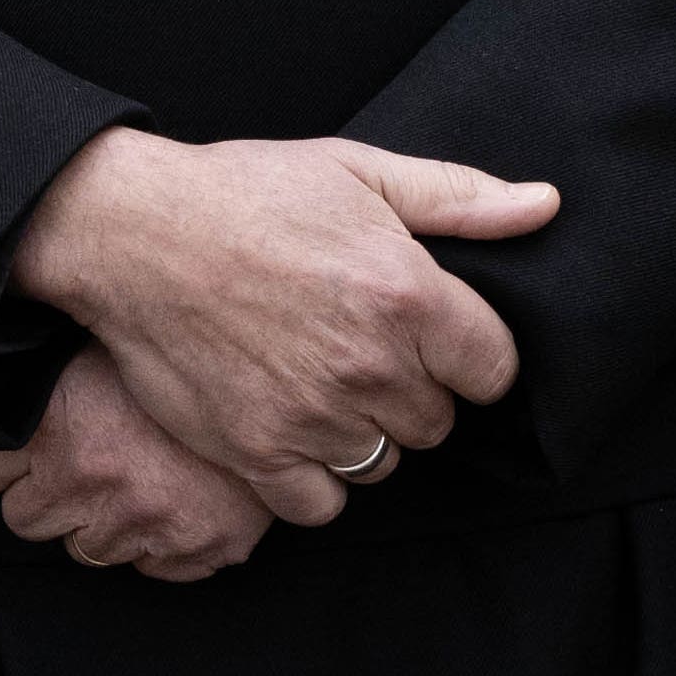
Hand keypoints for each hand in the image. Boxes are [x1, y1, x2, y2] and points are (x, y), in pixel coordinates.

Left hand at [0, 343, 273, 577]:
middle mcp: (92, 475)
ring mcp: (144, 519)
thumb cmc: (189, 331)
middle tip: (85, 454)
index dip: (4, 456)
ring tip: (134, 470)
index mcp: (57, 422)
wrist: (290, 354)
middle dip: (48, 492)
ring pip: (85, 549)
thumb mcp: (104, 334)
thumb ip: (50, 362)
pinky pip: (151, 568)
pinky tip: (173, 498)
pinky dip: (159, 543)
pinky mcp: (199, 546)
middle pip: (25, 517)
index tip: (28, 441)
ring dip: (102, 519)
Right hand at [5, 129, 556, 524]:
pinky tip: (291, 427)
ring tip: (319, 382)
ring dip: (363, 433)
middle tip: (359, 347)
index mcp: (408, 295)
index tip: (430, 335)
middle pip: (438, 421)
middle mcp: (370, 366)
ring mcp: (313, 417)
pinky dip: (313, 479)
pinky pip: (323, 505)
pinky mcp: (258, 454)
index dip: (466, 354)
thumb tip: (544, 206)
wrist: (131, 232)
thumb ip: (459, 197)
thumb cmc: (246, 193)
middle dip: (412, 390)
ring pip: (384, 463)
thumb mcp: (358, 171)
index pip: (495, 370)